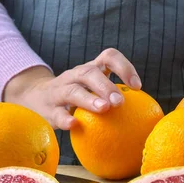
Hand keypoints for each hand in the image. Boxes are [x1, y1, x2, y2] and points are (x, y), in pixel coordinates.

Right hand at [3, 48, 141, 129]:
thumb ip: (114, 97)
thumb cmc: (76, 97)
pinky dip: (66, 119)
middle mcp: (75, 76)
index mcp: (90, 70)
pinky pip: (57, 113)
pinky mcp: (48, 109)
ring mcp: (60, 91)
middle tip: (120, 102)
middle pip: (90, 73)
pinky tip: (75, 125)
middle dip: (106, 85)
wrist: (34, 98)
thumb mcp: (93, 90)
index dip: (124, 67)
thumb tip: (149, 116)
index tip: (137, 86)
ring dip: (89, 99)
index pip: (108, 57)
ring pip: (73, 90)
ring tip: (104, 109)